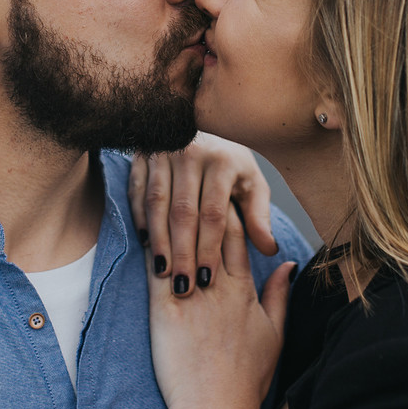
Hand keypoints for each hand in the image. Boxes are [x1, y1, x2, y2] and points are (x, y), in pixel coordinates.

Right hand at [129, 133, 277, 294]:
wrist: (200, 123)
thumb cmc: (230, 164)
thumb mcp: (251, 184)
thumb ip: (259, 217)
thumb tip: (270, 250)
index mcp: (223, 161)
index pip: (214, 213)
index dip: (210, 248)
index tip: (208, 279)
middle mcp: (192, 152)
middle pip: (184, 211)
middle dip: (183, 252)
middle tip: (183, 285)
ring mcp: (164, 151)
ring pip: (158, 203)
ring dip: (159, 240)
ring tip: (162, 272)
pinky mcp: (143, 153)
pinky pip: (137, 190)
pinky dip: (140, 217)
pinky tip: (145, 243)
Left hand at [149, 205, 294, 408]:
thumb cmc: (245, 378)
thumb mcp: (274, 334)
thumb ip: (279, 295)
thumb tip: (288, 264)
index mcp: (244, 289)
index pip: (237, 234)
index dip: (229, 205)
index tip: (220, 187)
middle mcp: (218, 286)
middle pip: (210, 229)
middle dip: (201, 199)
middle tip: (189, 176)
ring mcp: (190, 296)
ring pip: (181, 242)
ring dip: (173, 213)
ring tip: (163, 189)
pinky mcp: (162, 311)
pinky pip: (155, 267)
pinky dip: (150, 244)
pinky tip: (142, 223)